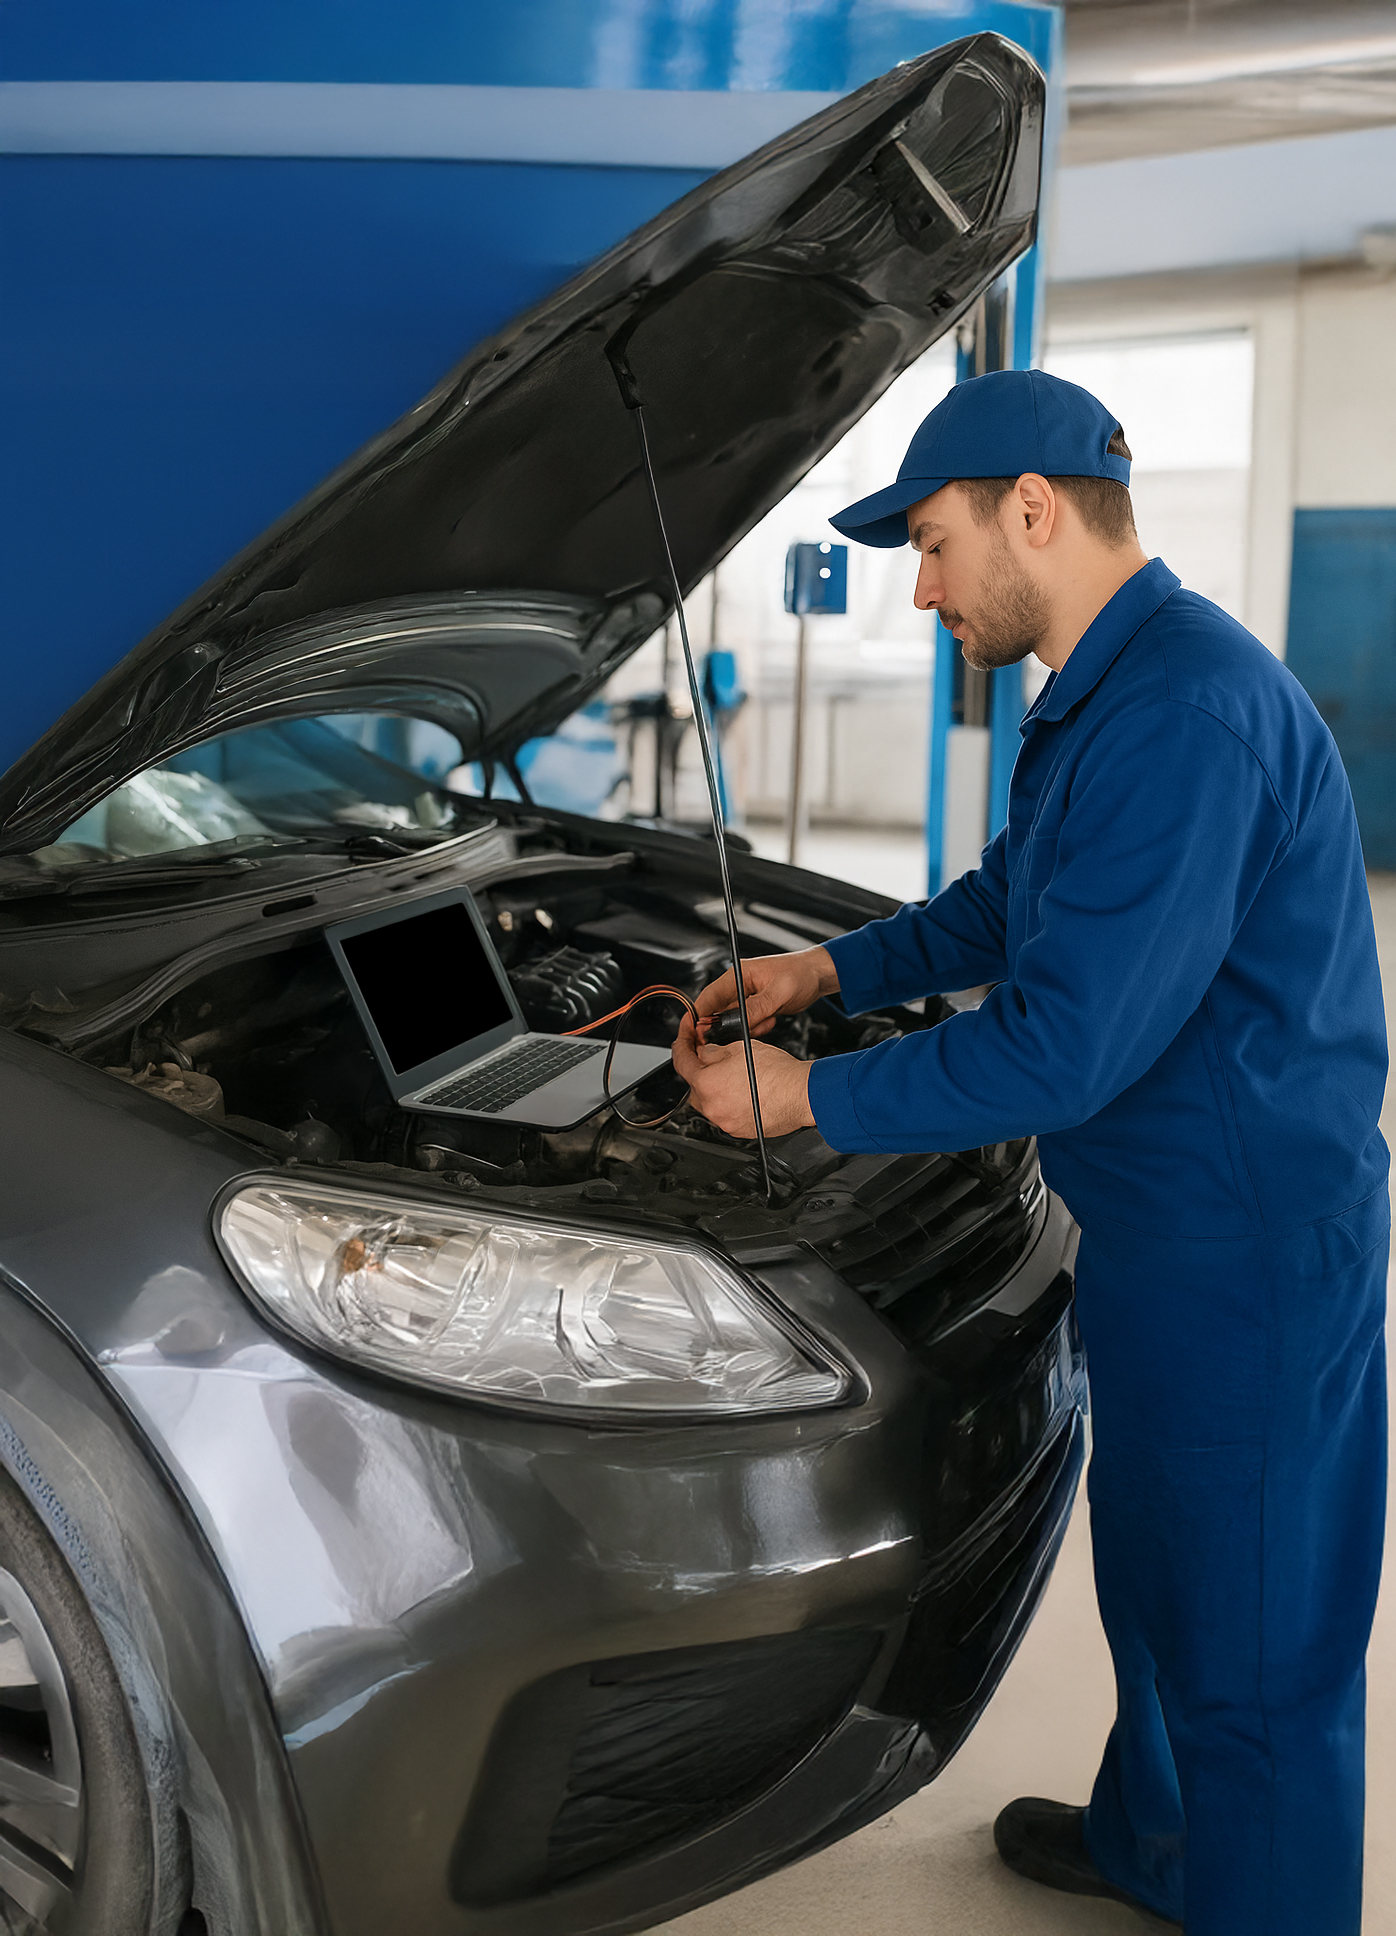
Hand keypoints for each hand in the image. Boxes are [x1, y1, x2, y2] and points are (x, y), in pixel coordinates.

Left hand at [672, 1022, 815, 1137]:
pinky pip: (725, 1114)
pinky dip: (730, 1103)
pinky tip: (745, 1092)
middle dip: (702, 1071)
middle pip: (695, 1086)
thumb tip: (705, 1053)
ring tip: (737, 1077)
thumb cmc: (778, 1073)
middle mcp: (712, 1107)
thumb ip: (714, 1052)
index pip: (682, 1063)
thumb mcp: (740, 1048)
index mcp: (706, 1083)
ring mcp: (725, 1122)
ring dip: (716, 1089)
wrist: (801, 1094)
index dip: (681, 1046)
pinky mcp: (738, 1131)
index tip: (683, 1040)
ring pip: (710, 1102)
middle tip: (715, 1059)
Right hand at [693, 947, 838, 1038]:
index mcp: (738, 975)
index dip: (698, 1016)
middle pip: (717, 1011)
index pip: (709, 997)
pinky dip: (756, 1027)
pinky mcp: (754, 1006)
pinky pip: (746, 1023)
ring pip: (732, 1020)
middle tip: (740, 1033)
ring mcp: (745, 996)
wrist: (817, 975)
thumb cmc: (800, 974)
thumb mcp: (779, 993)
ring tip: (767, 1020)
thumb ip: (756, 1008)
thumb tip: (736, 1023)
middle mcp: (738, 985)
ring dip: (746, 1027)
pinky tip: (770, 1020)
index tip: (695, 1033)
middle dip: (726, 1026)